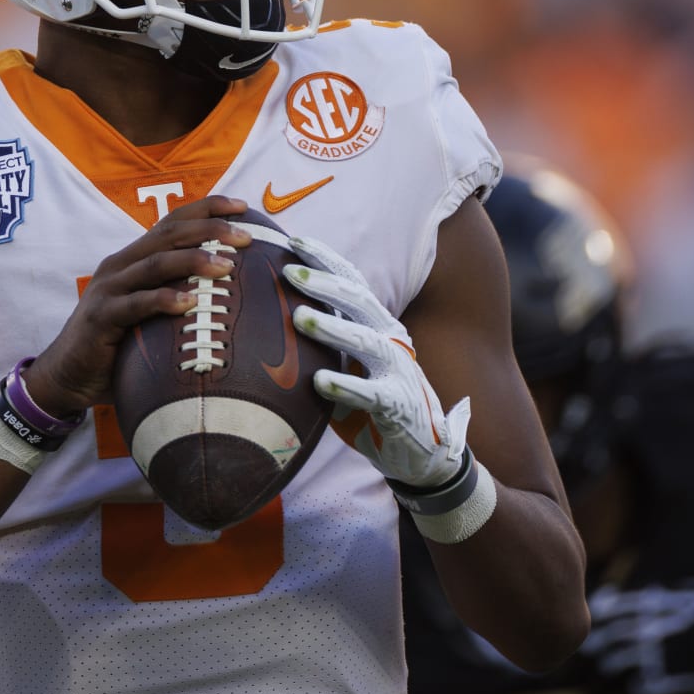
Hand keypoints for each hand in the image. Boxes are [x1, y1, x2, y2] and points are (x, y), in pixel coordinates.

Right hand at [22, 195, 253, 418]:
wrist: (68, 375)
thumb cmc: (120, 344)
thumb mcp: (153, 313)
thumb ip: (181, 296)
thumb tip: (236, 297)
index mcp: (135, 258)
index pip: (173, 222)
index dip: (207, 209)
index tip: (242, 207)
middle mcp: (122, 265)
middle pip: (169, 234)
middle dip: (209, 229)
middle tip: (245, 237)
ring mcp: (109, 288)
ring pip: (155, 263)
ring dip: (193, 260)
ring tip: (226, 266)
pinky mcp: (101, 317)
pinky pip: (135, 304)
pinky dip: (163, 300)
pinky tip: (190, 302)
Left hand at [283, 235, 467, 489]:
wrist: (420, 452)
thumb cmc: (374, 404)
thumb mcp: (350, 366)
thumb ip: (327, 344)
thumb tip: (273, 320)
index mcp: (377, 325)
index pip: (352, 283)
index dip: (326, 260)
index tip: (293, 241)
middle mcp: (390, 340)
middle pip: (359, 301)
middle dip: (324, 283)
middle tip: (289, 269)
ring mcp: (397, 371)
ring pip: (366, 341)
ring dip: (332, 328)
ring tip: (300, 317)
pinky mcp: (397, 406)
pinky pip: (371, 394)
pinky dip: (346, 386)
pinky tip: (321, 381)